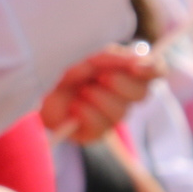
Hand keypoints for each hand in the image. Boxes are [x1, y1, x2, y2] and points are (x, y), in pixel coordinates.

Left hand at [41, 44, 160, 143]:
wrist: (36, 90)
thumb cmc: (63, 71)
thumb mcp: (86, 57)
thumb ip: (110, 58)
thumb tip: (136, 59)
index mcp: (125, 72)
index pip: (156, 71)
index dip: (153, 69)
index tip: (137, 65)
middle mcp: (122, 96)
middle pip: (142, 94)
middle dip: (120, 83)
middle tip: (98, 76)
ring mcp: (110, 117)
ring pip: (121, 112)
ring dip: (98, 97)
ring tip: (80, 91)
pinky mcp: (95, 134)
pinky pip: (100, 126)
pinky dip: (85, 112)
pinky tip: (74, 107)